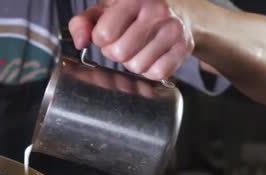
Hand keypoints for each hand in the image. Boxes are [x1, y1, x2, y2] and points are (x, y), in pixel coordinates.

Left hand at [69, 0, 194, 79]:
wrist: (179, 12)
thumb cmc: (134, 13)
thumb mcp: (104, 10)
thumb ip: (82, 23)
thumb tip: (80, 42)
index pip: (103, 35)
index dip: (101, 39)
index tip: (108, 33)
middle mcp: (156, 10)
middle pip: (118, 53)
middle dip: (116, 53)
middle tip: (124, 42)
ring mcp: (172, 29)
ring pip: (136, 66)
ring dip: (133, 63)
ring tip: (140, 48)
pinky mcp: (184, 47)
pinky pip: (156, 73)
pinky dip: (150, 70)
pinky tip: (153, 56)